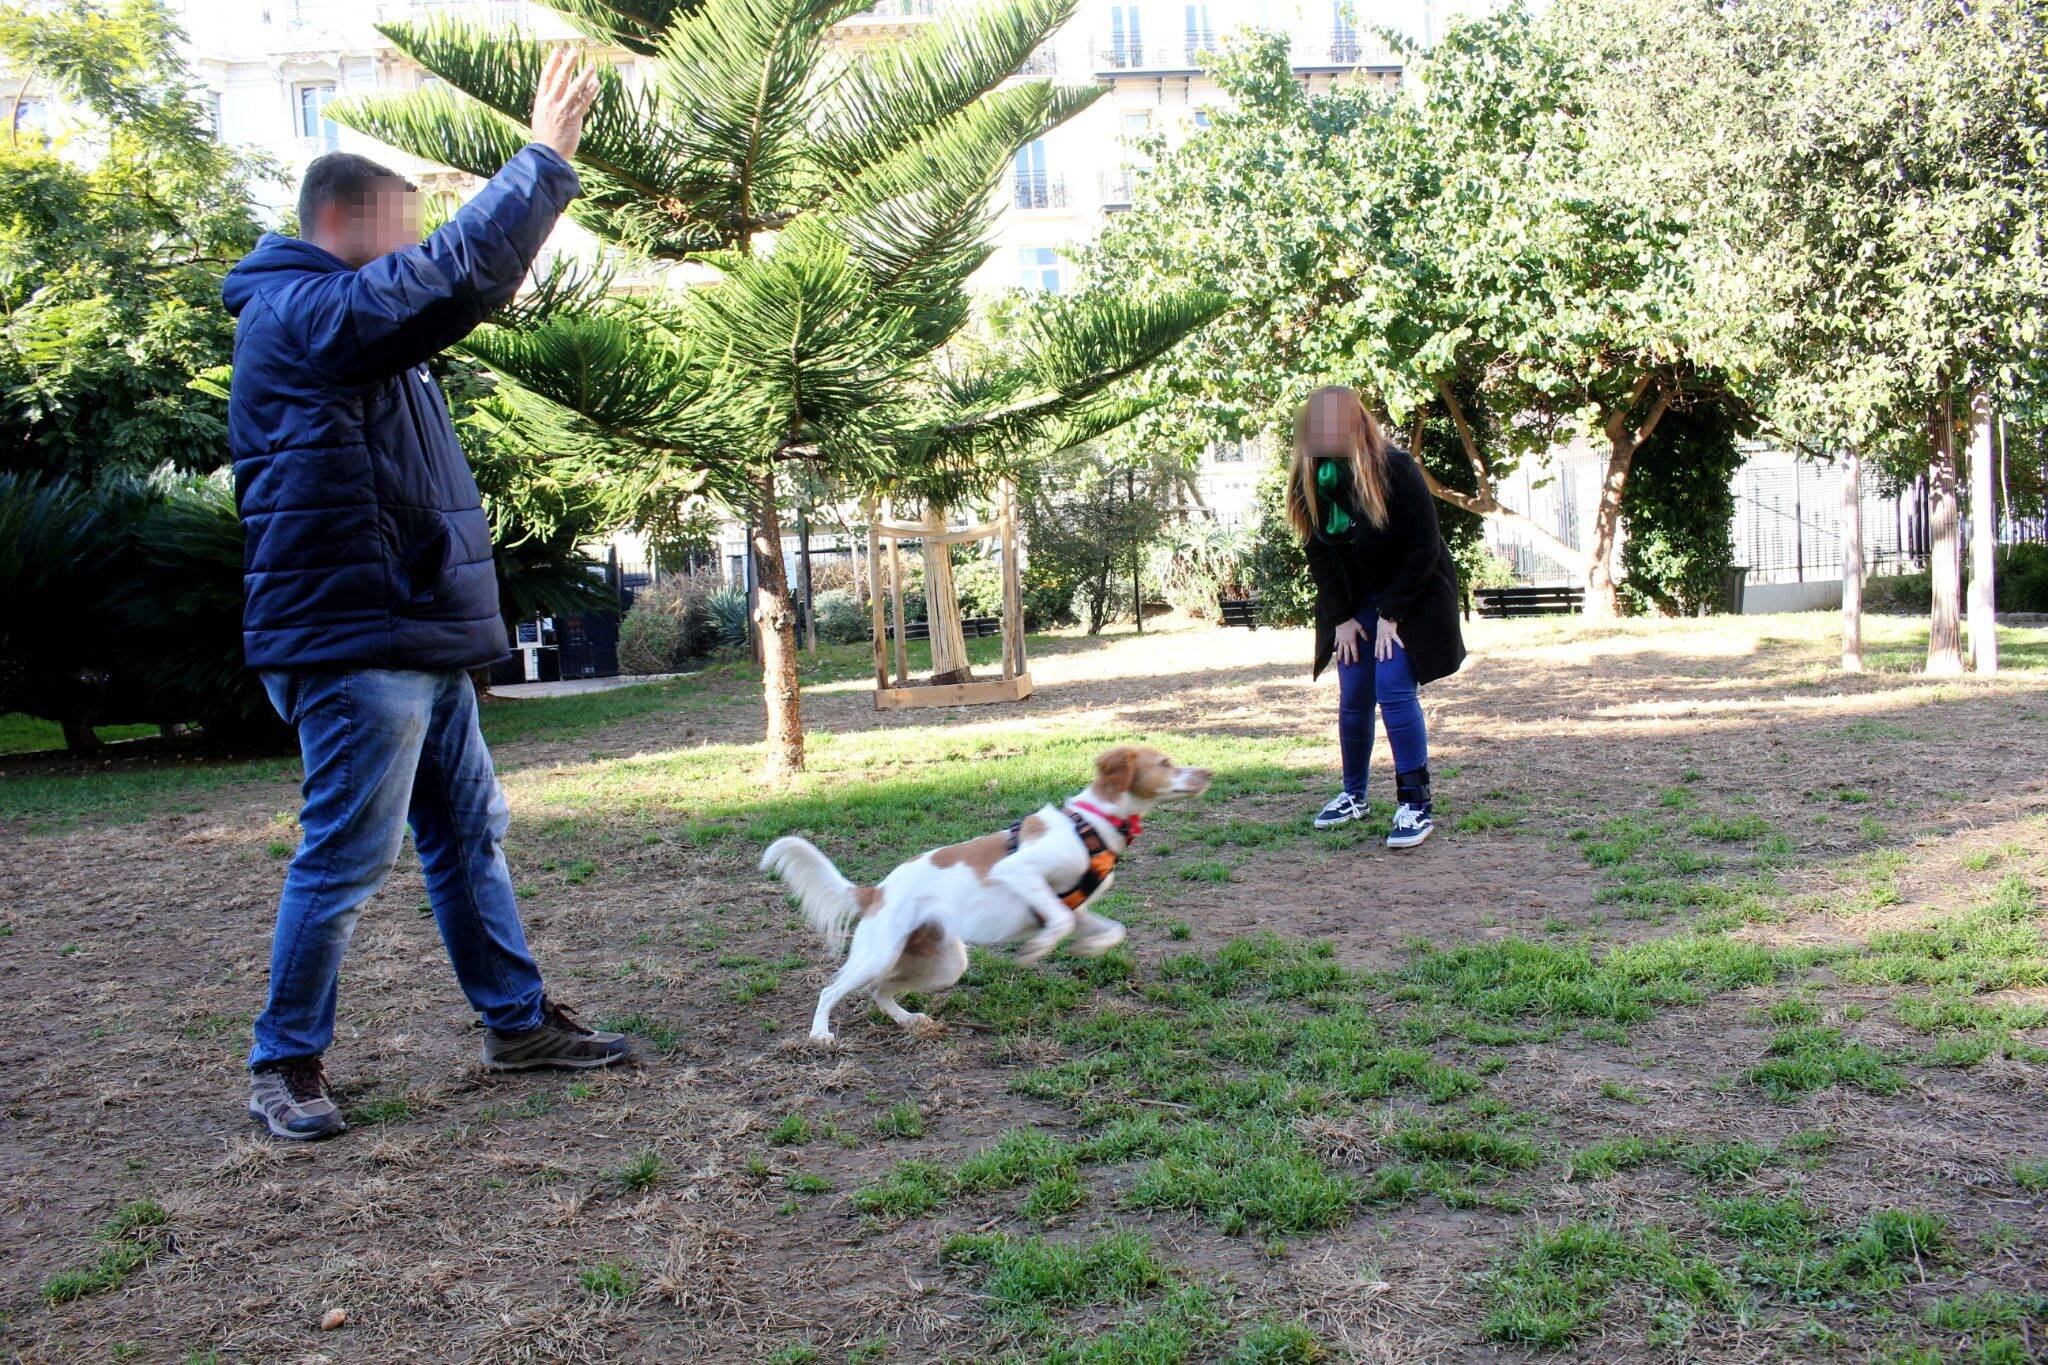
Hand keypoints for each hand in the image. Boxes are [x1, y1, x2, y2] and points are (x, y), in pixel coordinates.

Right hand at [531, 45, 600, 162]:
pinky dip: (591, 92)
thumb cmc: (545, 138)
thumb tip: (556, 92)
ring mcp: (561, 111)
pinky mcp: (573, 120)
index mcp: (541, 102)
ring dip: (584, 76)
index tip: (557, 50)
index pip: (546, 77)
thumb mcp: (541, 117)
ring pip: (574, 89)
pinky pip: (583, 103)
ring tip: (591, 65)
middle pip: (560, 78)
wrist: (546, 155)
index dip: (552, 63)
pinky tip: (597, 83)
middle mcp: (551, 103)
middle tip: (575, 50)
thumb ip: (549, 103)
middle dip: (568, 63)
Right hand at [1333, 618, 1365, 665]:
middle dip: (1347, 660)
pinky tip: (1335, 650)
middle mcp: (1346, 642)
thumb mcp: (1359, 627)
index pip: (1354, 651)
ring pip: (1340, 650)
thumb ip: (1364, 634)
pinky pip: (1336, 643)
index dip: (1355, 657)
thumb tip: (1369, 640)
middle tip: (1347, 666)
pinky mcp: (1337, 637)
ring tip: (1339, 662)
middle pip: (1346, 653)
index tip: (1356, 663)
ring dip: (1339, 656)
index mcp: (1352, 641)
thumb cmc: (1351, 623)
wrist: (1341, 618)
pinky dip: (1335, 647)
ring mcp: (1340, 640)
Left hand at [1375, 617, 1402, 661]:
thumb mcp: (1379, 627)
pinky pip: (1397, 638)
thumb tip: (1380, 636)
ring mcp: (1387, 635)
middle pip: (1381, 646)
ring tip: (1390, 658)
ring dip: (1388, 651)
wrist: (1385, 614)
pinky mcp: (1393, 632)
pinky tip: (1403, 647)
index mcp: (1379, 635)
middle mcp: (1382, 636)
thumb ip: (1380, 633)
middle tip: (1381, 661)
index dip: (1376, 651)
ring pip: (1388, 644)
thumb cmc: (1383, 620)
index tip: (1376, 657)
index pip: (1377, 645)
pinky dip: (1400, 643)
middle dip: (1381, 654)